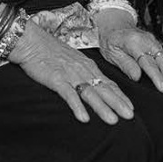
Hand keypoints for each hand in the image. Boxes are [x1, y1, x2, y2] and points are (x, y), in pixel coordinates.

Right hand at [7, 22, 133, 124]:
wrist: (31, 41)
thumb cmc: (49, 50)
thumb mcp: (72, 59)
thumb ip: (83, 71)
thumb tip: (93, 83)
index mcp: (87, 66)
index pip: (108, 83)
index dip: (120, 96)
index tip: (130, 108)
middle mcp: (82, 71)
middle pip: (103, 89)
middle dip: (118, 103)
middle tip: (130, 116)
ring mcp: (70, 75)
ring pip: (90, 93)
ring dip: (102, 108)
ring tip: (113, 120)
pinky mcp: (56, 80)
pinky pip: (69, 95)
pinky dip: (77, 107)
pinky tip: (84, 118)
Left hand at [94, 10, 162, 95]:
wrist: (115, 24)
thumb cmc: (111, 39)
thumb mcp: (111, 52)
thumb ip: (125, 64)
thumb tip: (137, 77)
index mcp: (134, 42)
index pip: (147, 62)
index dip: (156, 76)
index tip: (162, 88)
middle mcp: (147, 41)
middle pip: (162, 60)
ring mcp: (154, 43)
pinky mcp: (157, 47)